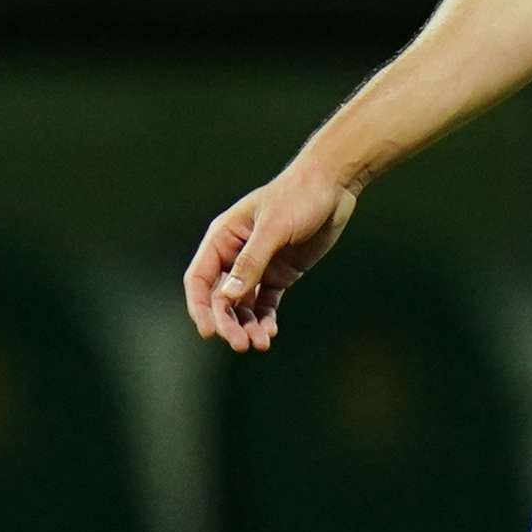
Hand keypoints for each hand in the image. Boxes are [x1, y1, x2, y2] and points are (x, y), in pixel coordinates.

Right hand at [184, 164, 357, 351]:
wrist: (332, 187)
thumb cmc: (298, 197)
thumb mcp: (273, 228)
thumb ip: (251, 261)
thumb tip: (228, 296)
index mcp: (223, 238)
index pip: (200, 279)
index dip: (200, 308)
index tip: (209, 332)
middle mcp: (234, 254)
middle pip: (220, 299)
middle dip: (228, 323)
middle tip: (242, 344)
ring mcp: (257, 266)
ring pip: (242, 305)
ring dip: (247, 326)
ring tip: (261, 343)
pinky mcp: (278, 274)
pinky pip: (265, 303)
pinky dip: (265, 320)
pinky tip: (271, 333)